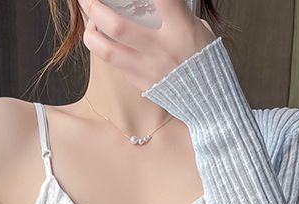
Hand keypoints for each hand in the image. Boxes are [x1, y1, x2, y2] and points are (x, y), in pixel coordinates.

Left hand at [78, 0, 216, 91]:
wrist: (208, 99)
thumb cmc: (203, 59)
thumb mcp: (196, 28)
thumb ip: (174, 13)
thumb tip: (151, 2)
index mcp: (180, 28)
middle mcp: (160, 48)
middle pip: (116, 26)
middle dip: (95, 8)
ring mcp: (147, 68)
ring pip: (106, 50)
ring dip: (91, 34)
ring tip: (90, 23)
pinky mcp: (140, 83)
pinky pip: (115, 65)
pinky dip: (105, 50)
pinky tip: (103, 41)